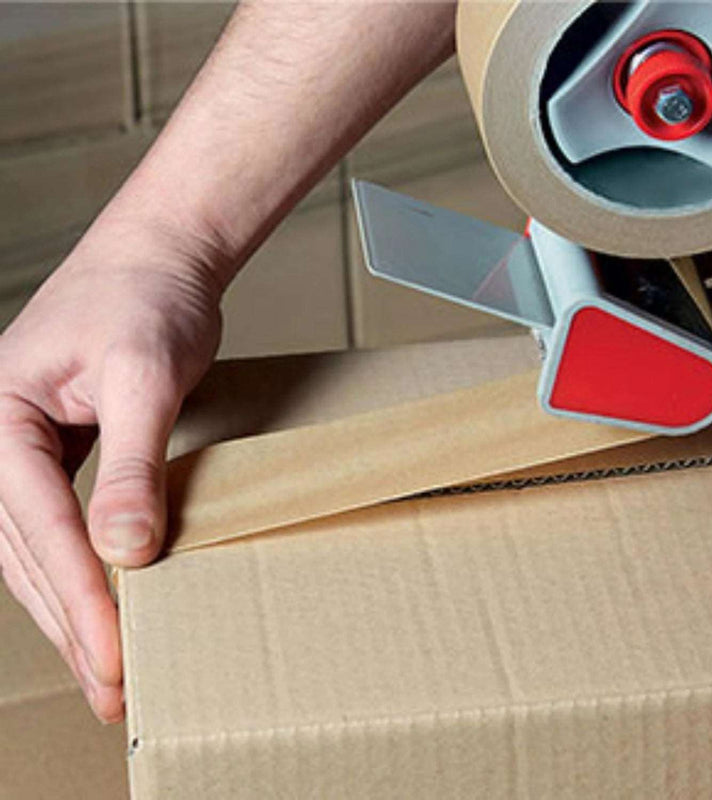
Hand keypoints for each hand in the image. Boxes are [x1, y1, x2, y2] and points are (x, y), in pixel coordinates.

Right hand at [0, 215, 222, 721]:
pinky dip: (79, 570)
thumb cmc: (147, 301)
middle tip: (112, 690)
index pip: (39, 525)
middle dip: (72, 622)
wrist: (159, 260)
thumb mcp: (145, 376)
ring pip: (37, 549)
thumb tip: (125, 552)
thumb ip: (132, 463)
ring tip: (107, 670)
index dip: (80, 595)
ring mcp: (23, 447)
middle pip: (27, 552)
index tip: (117, 655)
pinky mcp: (58, 450)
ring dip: (72, 609)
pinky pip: (58, 524)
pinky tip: (103, 604)